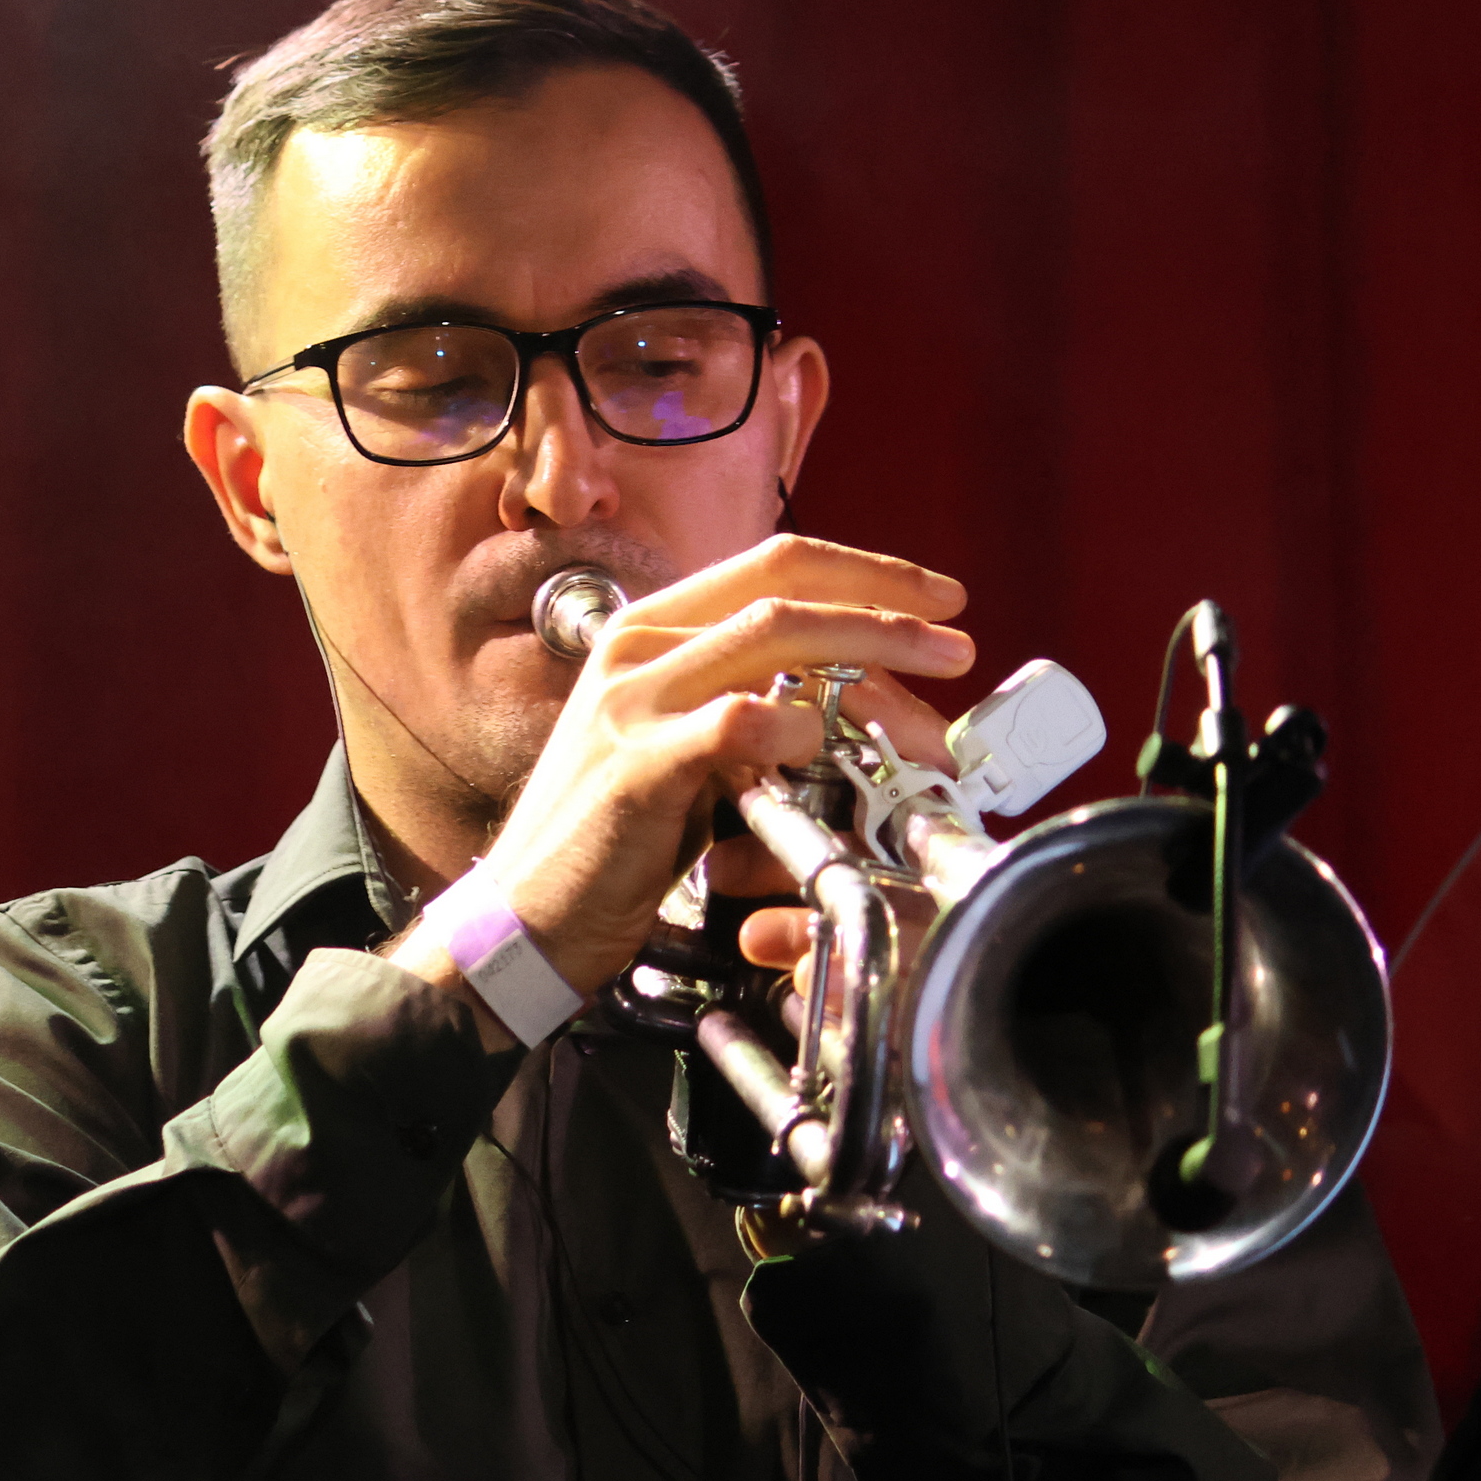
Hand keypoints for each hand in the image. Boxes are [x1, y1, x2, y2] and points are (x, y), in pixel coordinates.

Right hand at [411, 533, 972, 999]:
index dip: (864, 572)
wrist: (525, 916)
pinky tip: (824, 754)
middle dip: (887, 609)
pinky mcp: (638, 762)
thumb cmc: (609, 838)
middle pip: (783, 590)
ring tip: (927, 712)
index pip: (769, 564)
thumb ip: (746, 707)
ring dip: (869, 664)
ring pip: (774, 640)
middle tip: (955, 640)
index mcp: (649, 631)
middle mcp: (637, 648)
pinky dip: (798, 731)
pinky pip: (741, 722)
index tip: (932, 598)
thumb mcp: (681, 749)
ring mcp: (632, 700)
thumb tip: (846, 700)